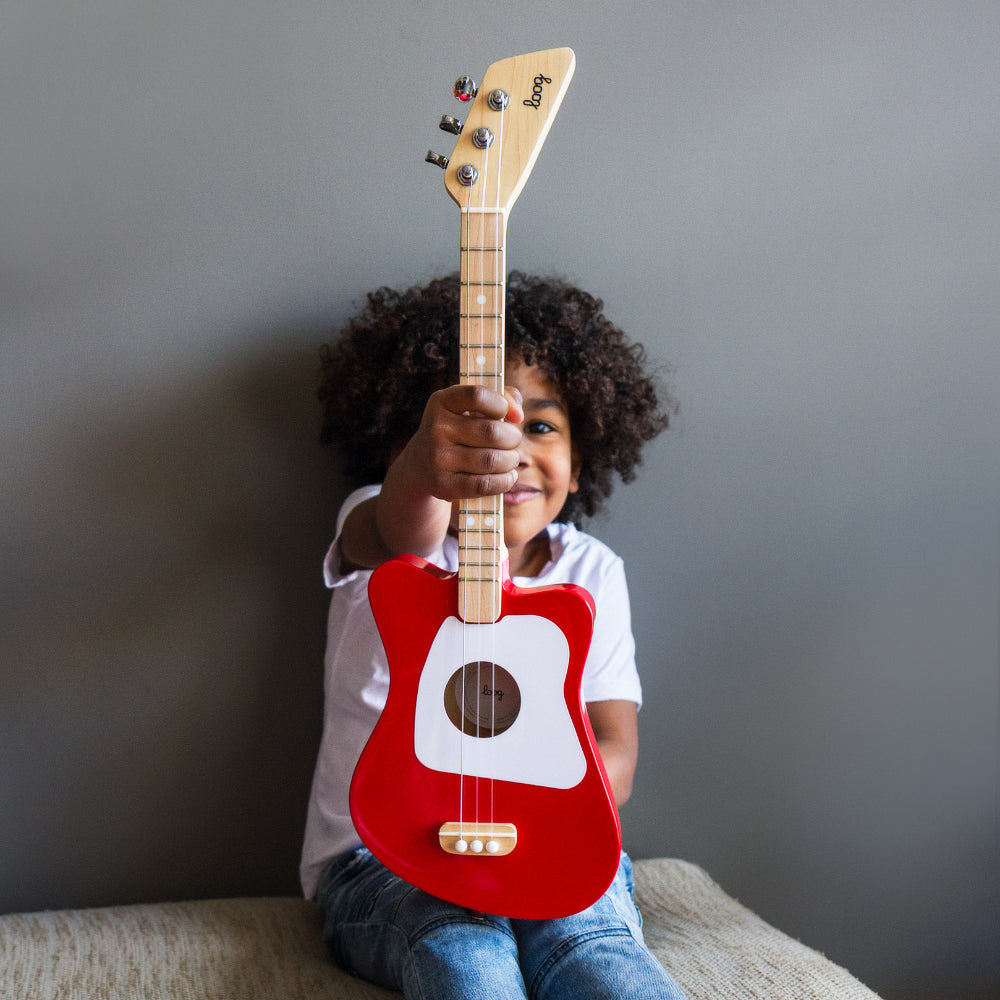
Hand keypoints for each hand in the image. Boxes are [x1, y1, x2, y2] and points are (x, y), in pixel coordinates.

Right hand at [405, 383, 524, 500]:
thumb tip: (517, 415)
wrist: (421, 464)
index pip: (477, 396)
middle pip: (492, 432)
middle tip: (513, 441)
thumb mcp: (470, 406)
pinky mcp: (443, 485)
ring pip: (492, 460)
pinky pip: (485, 484)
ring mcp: (438, 458)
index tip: (507, 414)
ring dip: (511, 460)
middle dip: (513, 438)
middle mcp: (436, 428)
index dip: (501, 404)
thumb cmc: (458, 430)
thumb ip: (502, 397)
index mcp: (441, 402)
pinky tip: (507, 476)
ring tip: (510, 459)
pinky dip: (505, 481)